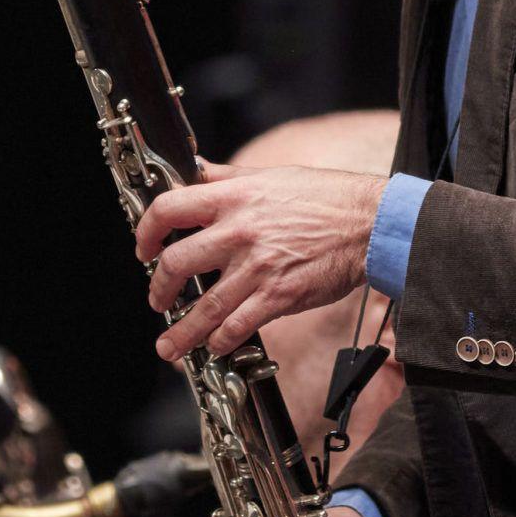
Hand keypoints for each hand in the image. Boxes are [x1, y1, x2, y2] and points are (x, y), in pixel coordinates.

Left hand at [133, 161, 384, 361]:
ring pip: (203, 306)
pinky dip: (221, 340)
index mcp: (234, 197)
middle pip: (175, 263)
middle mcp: (239, 231)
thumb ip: (228, 177)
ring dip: (181, 333)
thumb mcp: (271, 174)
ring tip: (169, 347)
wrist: (372, 223)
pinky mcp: (279, 296)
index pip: (169, 209)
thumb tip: (196, 170)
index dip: (146, 231)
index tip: (143, 248)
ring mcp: (257, 266)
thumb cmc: (327, 197)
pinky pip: (237, 326)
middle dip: (158, 289)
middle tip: (157, 301)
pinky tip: (216, 346)